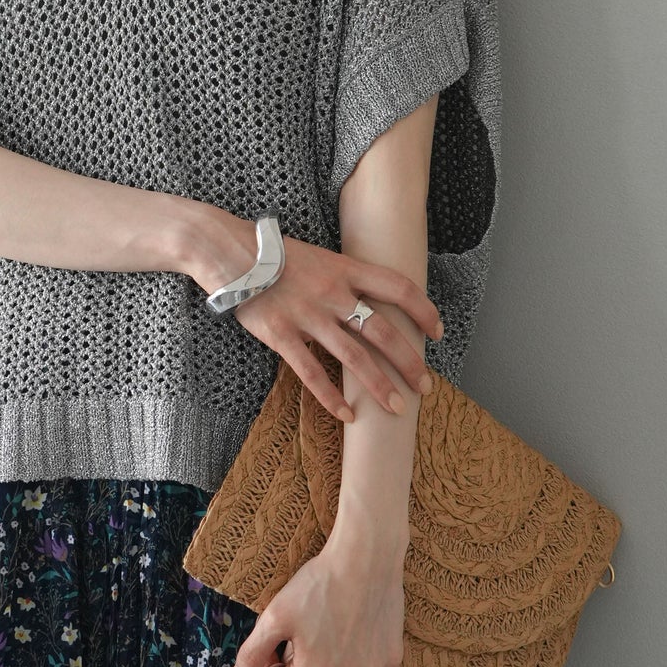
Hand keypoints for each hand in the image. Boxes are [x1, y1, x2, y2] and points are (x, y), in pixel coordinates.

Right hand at [192, 217, 442, 424]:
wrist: (229, 251)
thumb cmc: (273, 254)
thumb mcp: (318, 257)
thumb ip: (343, 278)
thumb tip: (370, 302)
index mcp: (344, 269)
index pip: (398, 288)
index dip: (423, 310)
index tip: (437, 332)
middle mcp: (332, 292)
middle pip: (383, 331)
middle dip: (409, 361)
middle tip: (425, 386)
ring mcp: (307, 315)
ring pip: (354, 357)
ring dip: (380, 385)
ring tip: (397, 408)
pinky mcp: (281, 334)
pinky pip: (312, 373)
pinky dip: (331, 397)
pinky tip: (347, 415)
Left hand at [227, 531, 405, 666]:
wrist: (364, 559)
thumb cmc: (318, 585)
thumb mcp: (275, 616)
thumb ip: (253, 653)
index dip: (278, 660)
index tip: (282, 640)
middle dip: (303, 663)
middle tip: (305, 629)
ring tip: (327, 634)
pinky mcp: (391, 662)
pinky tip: (349, 665)